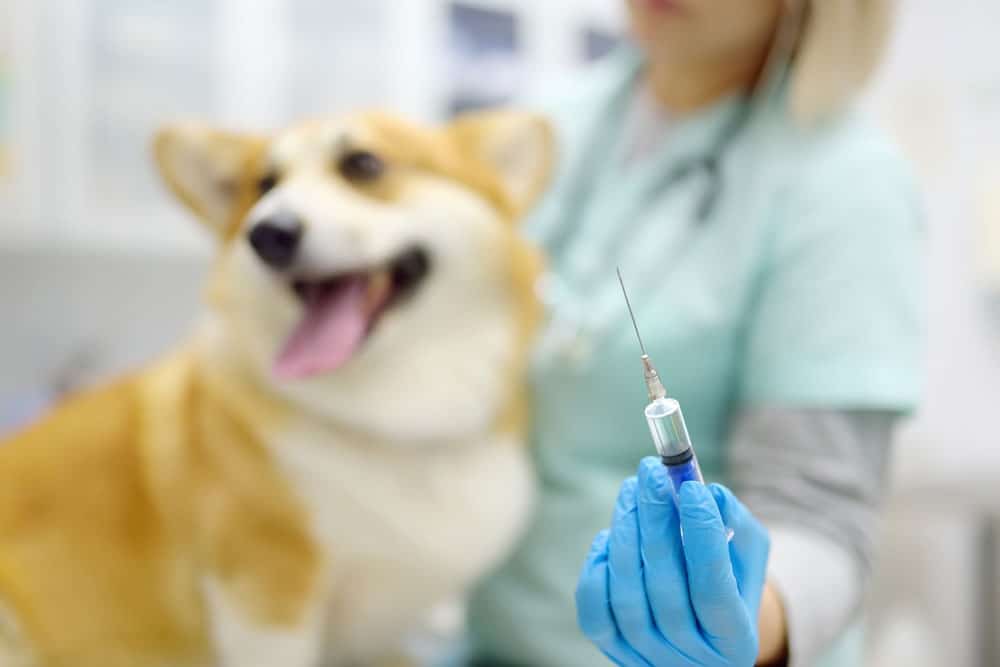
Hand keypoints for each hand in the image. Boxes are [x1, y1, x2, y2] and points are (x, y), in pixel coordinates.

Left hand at [575, 457, 770, 665]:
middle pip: (665, 588)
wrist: (701, 631)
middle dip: (655, 521)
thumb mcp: (746, 556)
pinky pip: (595, 612)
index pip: (713, 588)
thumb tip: (709, 494)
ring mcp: (650, 657)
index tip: (693, 487)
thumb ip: (737, 526)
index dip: (702, 536)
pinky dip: (599, 569)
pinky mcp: (615, 651)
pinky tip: (611, 535)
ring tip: (631, 490)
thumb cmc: (728, 582)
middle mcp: (693, 657)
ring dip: (626, 533)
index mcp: (735, 638)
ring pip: (627, 595)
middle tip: (650, 473)